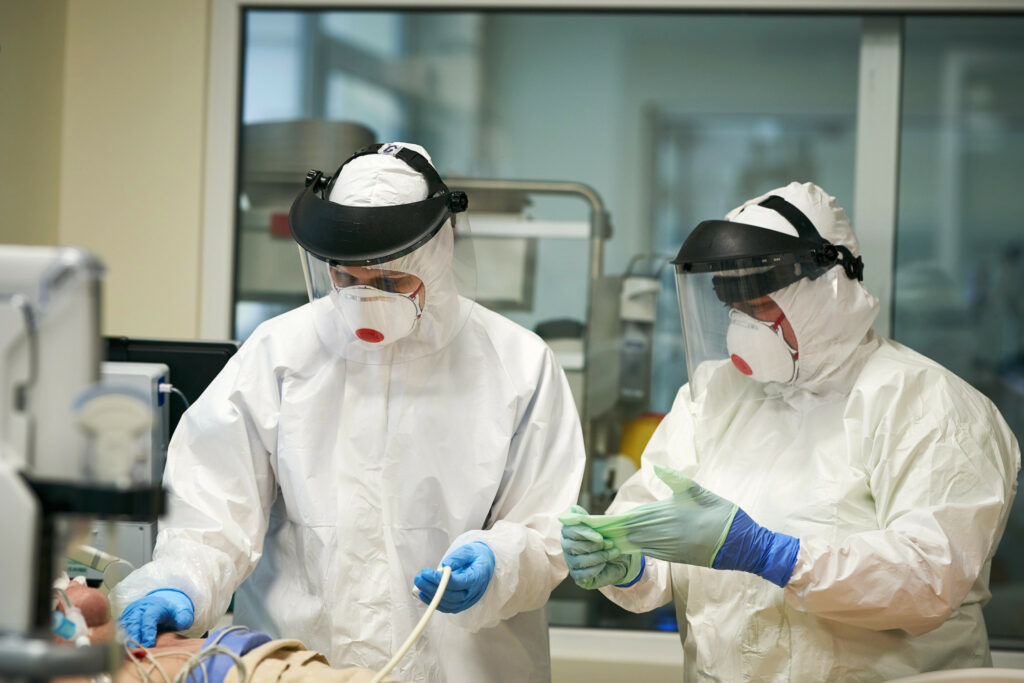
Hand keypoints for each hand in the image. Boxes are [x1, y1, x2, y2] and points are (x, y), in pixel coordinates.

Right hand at [118, 589, 193, 646]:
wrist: (160, 605)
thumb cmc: (171, 612)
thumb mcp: (182, 612)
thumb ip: (184, 617)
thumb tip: (182, 623)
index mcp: (154, 606)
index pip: (149, 618)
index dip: (147, 631)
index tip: (149, 645)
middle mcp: (139, 608)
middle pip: (134, 622)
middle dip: (134, 638)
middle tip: (136, 652)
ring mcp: (130, 613)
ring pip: (124, 627)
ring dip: (125, 640)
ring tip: (128, 653)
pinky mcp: (123, 620)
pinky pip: (119, 630)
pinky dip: (120, 639)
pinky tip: (123, 650)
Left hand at [414, 542, 494, 612]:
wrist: (485, 564)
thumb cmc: (476, 556)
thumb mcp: (469, 550)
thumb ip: (457, 558)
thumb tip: (443, 568)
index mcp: (477, 577)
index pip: (457, 583)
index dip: (439, 580)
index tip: (425, 572)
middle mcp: (474, 592)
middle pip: (451, 596)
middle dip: (432, 588)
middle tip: (418, 578)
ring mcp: (468, 600)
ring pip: (448, 604)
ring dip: (431, 596)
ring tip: (419, 584)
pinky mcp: (462, 604)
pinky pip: (448, 607)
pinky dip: (435, 602)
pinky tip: (423, 594)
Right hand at [560, 506, 642, 589]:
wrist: (618, 558)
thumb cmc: (606, 539)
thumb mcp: (600, 527)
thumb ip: (587, 519)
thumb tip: (574, 509)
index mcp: (569, 532)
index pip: (569, 531)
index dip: (584, 534)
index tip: (600, 537)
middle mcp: (566, 548)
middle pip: (573, 547)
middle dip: (594, 546)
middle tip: (609, 543)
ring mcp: (571, 563)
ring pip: (580, 561)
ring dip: (599, 556)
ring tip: (613, 552)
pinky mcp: (578, 577)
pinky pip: (583, 574)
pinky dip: (597, 568)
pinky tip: (605, 564)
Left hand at [570, 466, 799, 585]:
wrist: (741, 545)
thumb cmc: (723, 515)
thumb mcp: (699, 492)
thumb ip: (677, 481)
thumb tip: (658, 468)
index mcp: (663, 515)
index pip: (624, 518)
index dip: (601, 520)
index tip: (582, 520)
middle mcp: (660, 533)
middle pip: (621, 532)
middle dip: (597, 531)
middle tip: (574, 530)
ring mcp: (664, 547)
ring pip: (629, 543)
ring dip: (608, 540)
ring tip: (587, 538)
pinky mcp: (671, 556)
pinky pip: (642, 551)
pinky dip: (625, 549)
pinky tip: (615, 547)